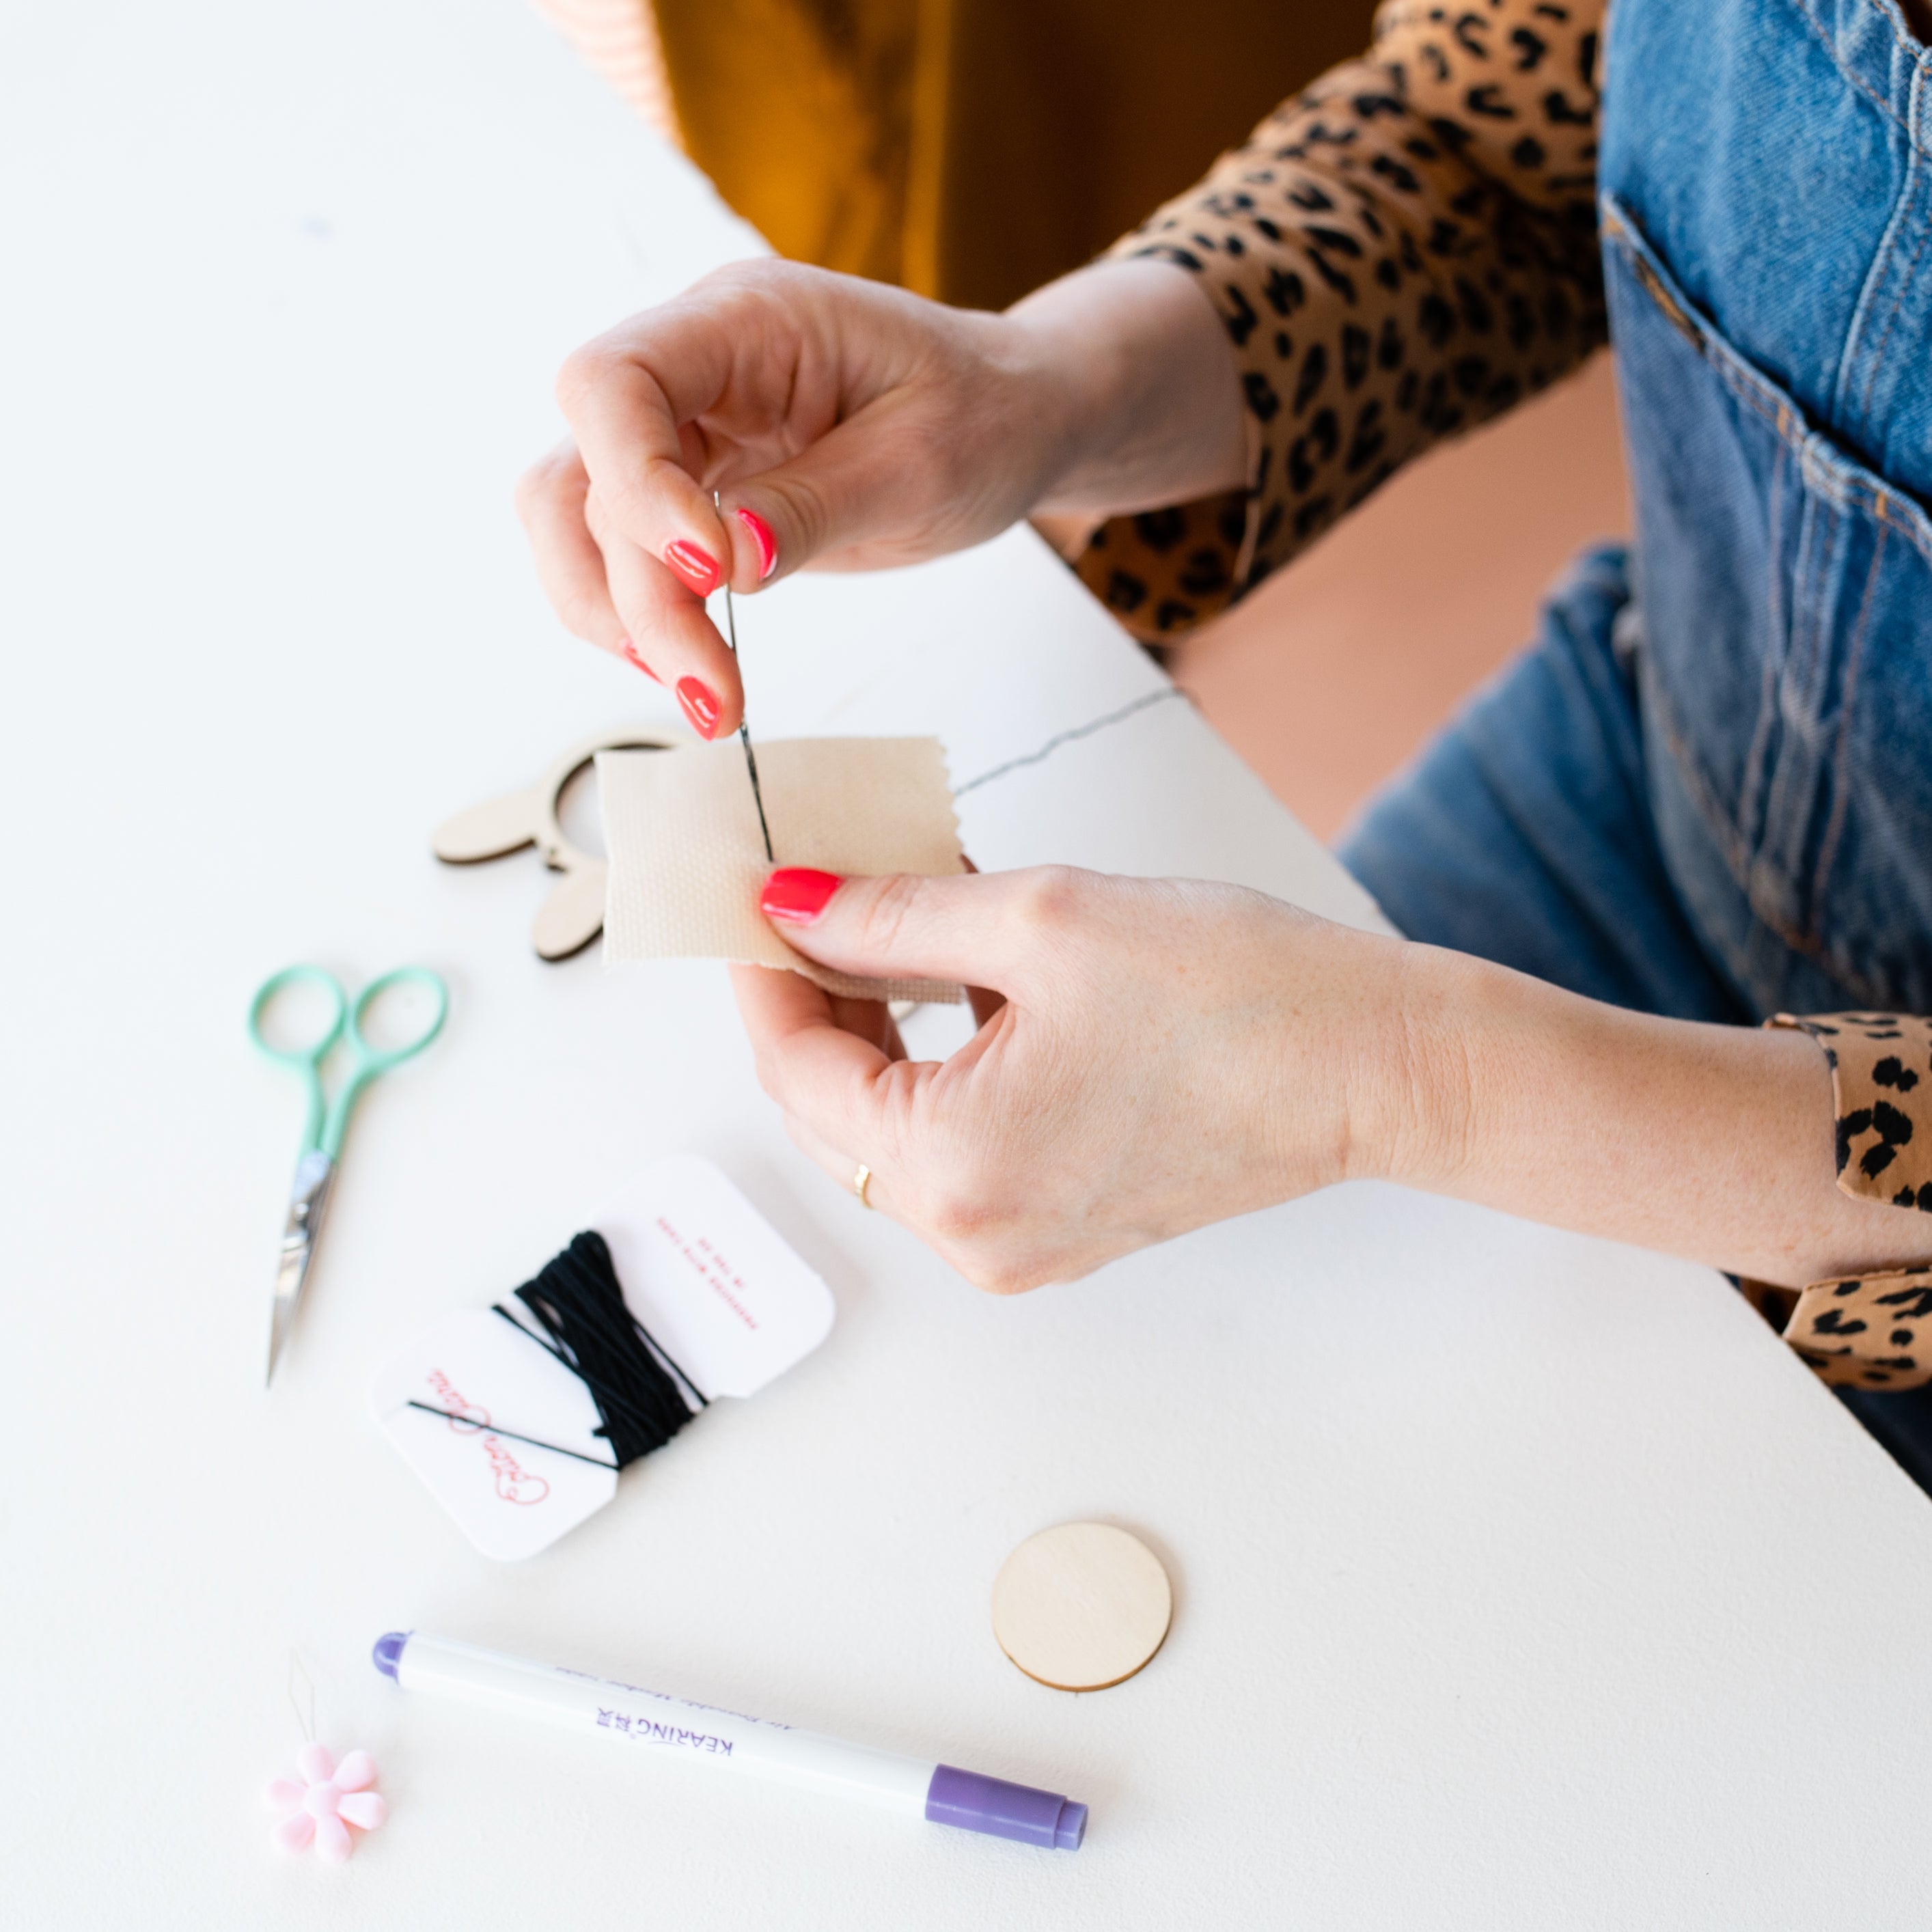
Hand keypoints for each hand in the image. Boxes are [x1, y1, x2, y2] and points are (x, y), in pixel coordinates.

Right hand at [515, 258, 1242, 737]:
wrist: (1012, 419)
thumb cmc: (984, 413)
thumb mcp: (924, 461)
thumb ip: (818, 504)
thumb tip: (726, 561)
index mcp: (747, 319)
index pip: (615, 379)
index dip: (636, 483)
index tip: (708, 571)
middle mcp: (693, 368)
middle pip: (582, 470)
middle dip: (633, 592)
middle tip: (711, 690)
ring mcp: (683, 432)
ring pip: (576, 521)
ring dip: (616, 618)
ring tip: (702, 697)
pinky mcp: (692, 491)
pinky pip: (617, 553)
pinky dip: (636, 618)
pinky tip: (692, 669)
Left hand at [730, 865, 1421, 1291]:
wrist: (1378, 1067)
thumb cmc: (1238, 996)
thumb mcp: (1039, 920)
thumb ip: (893, 914)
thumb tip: (794, 905)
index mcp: (953, 1166)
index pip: (794, 1071)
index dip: (763, 975)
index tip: (757, 899)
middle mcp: (974, 1232)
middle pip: (833, 1109)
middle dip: (817, 999)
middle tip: (824, 899)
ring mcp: (1019, 1243)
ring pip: (891, 1129)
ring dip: (878, 1027)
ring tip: (903, 923)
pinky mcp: (1061, 1226)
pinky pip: (956, 1147)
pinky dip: (938, 1067)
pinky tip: (962, 983)